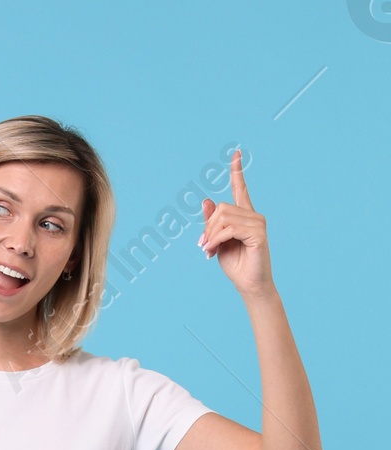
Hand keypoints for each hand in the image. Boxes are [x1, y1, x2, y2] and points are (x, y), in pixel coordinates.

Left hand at [198, 148, 272, 297]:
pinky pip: (230, 229)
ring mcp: (258, 223)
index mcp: (244, 215)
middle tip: (203, 246)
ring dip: (210, 236)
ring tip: (208, 250)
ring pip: (223, 218)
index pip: (241, 188)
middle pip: (221, 208)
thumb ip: (212, 222)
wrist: (248, 284)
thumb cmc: (235, 264)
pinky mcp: (258, 233)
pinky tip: (212, 250)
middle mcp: (253, 215)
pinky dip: (216, 240)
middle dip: (207, 227)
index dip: (237, 171)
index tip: (235, 153)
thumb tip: (206, 200)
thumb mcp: (217, 241)